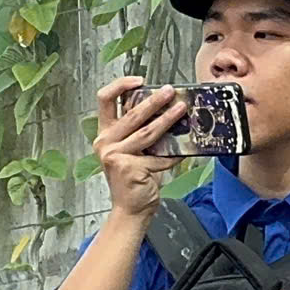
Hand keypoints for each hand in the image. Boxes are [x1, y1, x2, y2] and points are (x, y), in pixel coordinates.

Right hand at [94, 77, 187, 218]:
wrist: (130, 208)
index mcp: (104, 133)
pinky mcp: (131, 168)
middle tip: (170, 91)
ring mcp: (116, 155)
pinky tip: (185, 150)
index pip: (105, 100)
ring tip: (181, 109)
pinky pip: (160, 157)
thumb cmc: (132, 179)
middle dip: (154, 100)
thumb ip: (137, 132)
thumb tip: (163, 110)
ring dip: (168, 119)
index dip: (120, 86)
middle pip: (132, 114)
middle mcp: (106, 142)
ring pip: (148, 133)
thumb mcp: (129, 151)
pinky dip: (174, 154)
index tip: (140, 81)